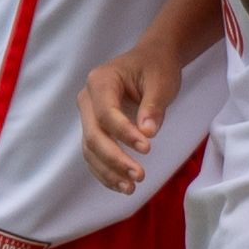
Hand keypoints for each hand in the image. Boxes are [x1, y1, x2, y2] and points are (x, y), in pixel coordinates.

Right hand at [74, 43, 175, 192]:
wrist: (150, 60)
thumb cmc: (156, 67)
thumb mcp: (161, 81)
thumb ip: (153, 106)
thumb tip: (147, 132)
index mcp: (100, 81)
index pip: (106, 113)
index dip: (124, 133)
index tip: (147, 148)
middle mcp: (87, 99)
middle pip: (94, 135)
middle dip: (115, 158)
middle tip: (139, 176)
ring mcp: (88, 115)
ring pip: (90, 149)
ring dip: (108, 171)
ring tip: (131, 188)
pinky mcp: (94, 129)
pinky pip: (93, 154)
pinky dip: (105, 172)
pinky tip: (121, 185)